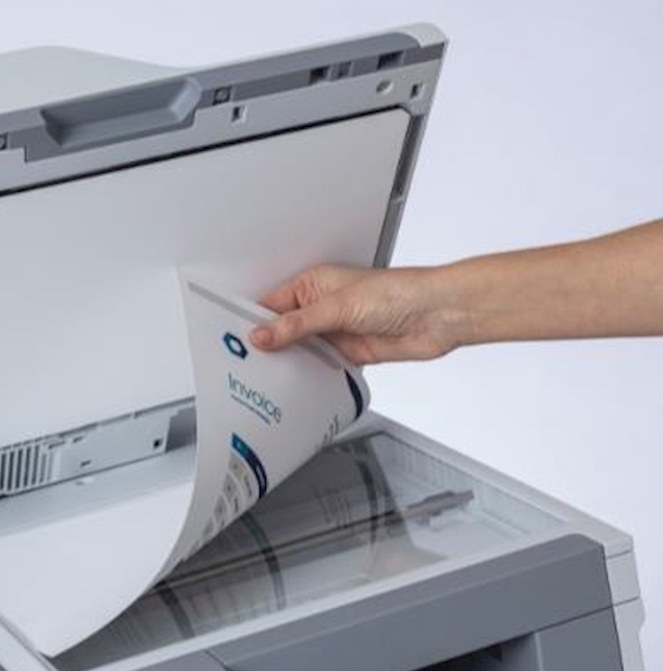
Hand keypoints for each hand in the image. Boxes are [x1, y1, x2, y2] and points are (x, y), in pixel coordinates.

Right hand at [249, 264, 463, 364]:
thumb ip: (297, 325)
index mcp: (313, 285)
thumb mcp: (337, 307)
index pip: (271, 305)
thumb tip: (263, 335)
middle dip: (267, 347)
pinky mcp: (349, 354)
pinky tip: (297, 385)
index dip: (253, 322)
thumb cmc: (397, 293)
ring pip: (300, 351)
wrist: (437, 315)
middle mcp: (321, 307)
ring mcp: (334, 332)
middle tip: (244, 366)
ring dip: (289, 363)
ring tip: (265, 380)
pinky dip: (310, 376)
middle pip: (283, 330)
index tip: (233, 341)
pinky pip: (320, 368)